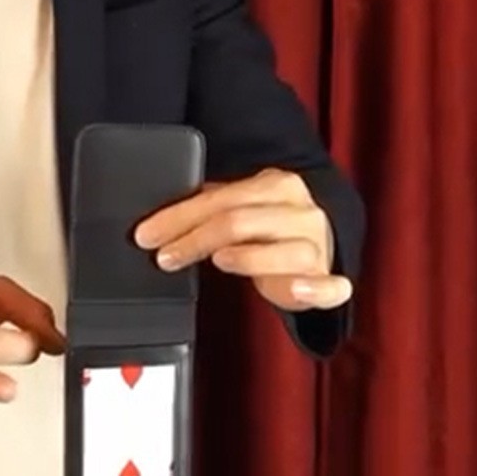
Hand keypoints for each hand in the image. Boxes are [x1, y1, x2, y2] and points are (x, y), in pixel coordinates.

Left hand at [134, 168, 351, 310]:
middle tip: (164, 257)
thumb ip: (207, 209)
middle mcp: (299, 210)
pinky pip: (328, 286)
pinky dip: (315, 289)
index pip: (219, 200)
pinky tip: (298, 289)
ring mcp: (315, 244)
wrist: (317, 246)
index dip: (178, 218)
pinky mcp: (325, 279)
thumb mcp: (240, 210)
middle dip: (195, 239)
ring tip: (218, 260)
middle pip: (240, 222)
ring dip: (247, 258)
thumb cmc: (268, 231)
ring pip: (281, 251)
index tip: (148, 235)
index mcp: (275, 186)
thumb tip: (156, 221)